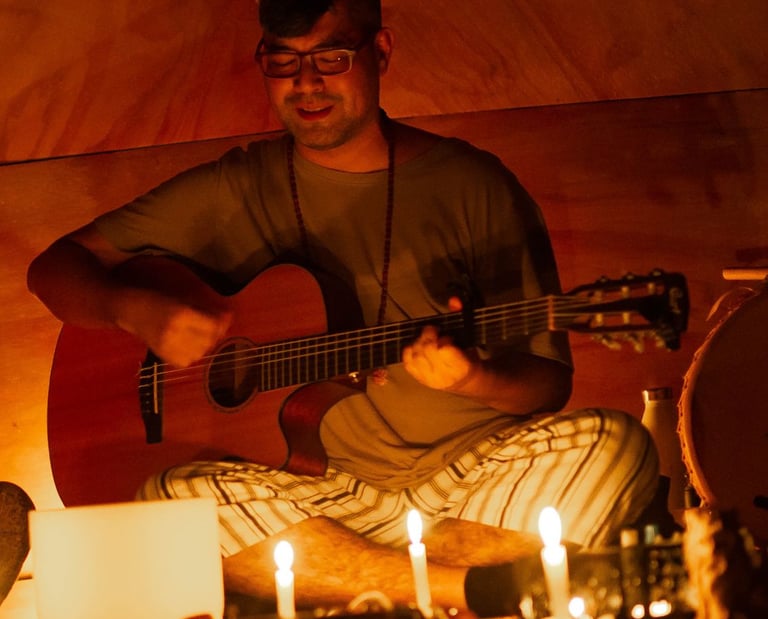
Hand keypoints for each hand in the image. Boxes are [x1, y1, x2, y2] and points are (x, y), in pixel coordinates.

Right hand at [116, 287, 231, 367]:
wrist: (131, 311)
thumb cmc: (160, 300)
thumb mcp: (185, 300)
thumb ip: (207, 311)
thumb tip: (229, 317)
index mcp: (182, 315)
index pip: (213, 326)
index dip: (223, 323)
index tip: (226, 317)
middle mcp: (175, 333)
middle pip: (208, 341)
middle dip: (215, 334)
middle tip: (211, 326)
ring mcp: (168, 348)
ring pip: (200, 353)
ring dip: (204, 345)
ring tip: (197, 334)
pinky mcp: (163, 357)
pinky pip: (187, 361)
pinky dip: (191, 355)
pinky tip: (187, 345)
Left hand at [402, 323, 476, 390]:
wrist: (463, 381)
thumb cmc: (467, 358)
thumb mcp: (468, 338)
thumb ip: (460, 317)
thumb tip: (454, 300)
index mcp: (461, 367)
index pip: (444, 349)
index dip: (444, 339)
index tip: (448, 337)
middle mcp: (444, 375)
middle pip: (428, 350)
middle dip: (429, 336)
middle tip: (434, 333)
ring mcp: (430, 379)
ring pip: (417, 355)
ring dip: (419, 342)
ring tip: (427, 340)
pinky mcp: (419, 378)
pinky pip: (408, 362)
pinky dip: (410, 351)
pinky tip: (418, 347)